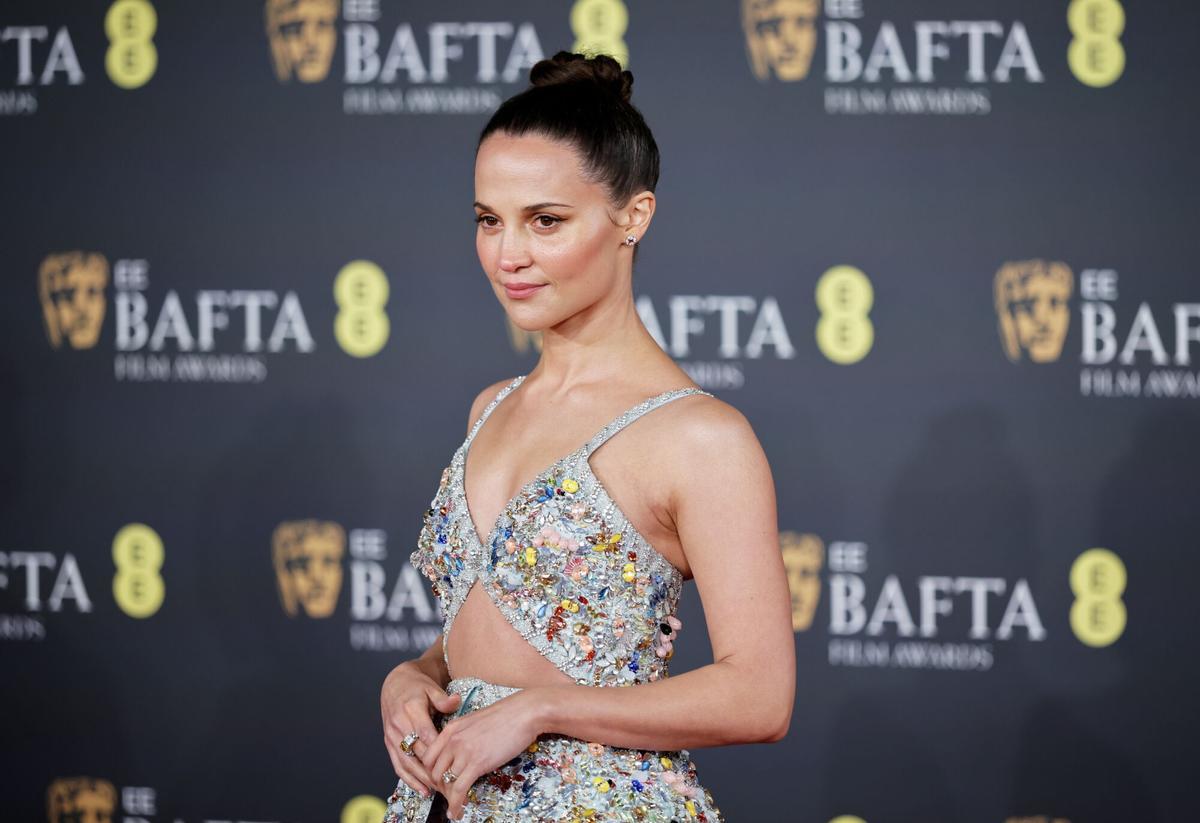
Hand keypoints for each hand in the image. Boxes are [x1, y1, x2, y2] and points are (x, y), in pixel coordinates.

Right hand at [381, 661, 462, 797]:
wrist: (395, 684)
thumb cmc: (417, 687)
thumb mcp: (432, 688)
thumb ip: (443, 699)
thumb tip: (456, 700)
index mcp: (411, 709)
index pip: (425, 734)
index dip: (438, 751)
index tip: (452, 763)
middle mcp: (399, 724)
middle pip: (416, 752)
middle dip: (432, 769)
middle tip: (450, 782)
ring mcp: (392, 735)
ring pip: (406, 762)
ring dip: (421, 778)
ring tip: (438, 791)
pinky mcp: (388, 743)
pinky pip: (397, 764)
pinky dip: (408, 779)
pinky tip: (422, 789)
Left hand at [421, 689, 544, 819]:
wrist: (524, 712)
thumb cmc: (507, 715)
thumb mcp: (476, 721)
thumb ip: (463, 736)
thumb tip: (462, 753)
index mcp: (451, 729)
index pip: (428, 757)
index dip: (431, 774)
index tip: (440, 782)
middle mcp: (453, 740)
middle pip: (434, 772)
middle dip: (440, 788)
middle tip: (449, 794)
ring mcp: (464, 752)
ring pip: (445, 783)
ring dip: (449, 798)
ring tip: (455, 805)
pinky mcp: (477, 763)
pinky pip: (459, 790)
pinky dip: (456, 804)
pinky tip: (457, 811)